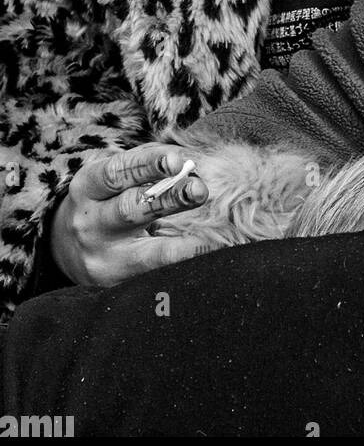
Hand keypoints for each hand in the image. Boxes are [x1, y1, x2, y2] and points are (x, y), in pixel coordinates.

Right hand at [50, 145, 212, 286]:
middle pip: (131, 210)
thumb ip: (145, 167)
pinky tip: (210, 261)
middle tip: (200, 189)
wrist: (66, 248)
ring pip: (146, 254)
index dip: (147, 165)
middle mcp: (91, 224)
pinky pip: (156, 276)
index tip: (178, 160)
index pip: (117, 172)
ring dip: (185, 245)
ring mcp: (102, 259)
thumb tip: (189, 163)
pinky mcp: (115, 285)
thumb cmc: (103, 202)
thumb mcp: (110, 179)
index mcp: (88, 188)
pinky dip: (185, 268)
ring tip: (214, 237)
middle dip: (168, 199)